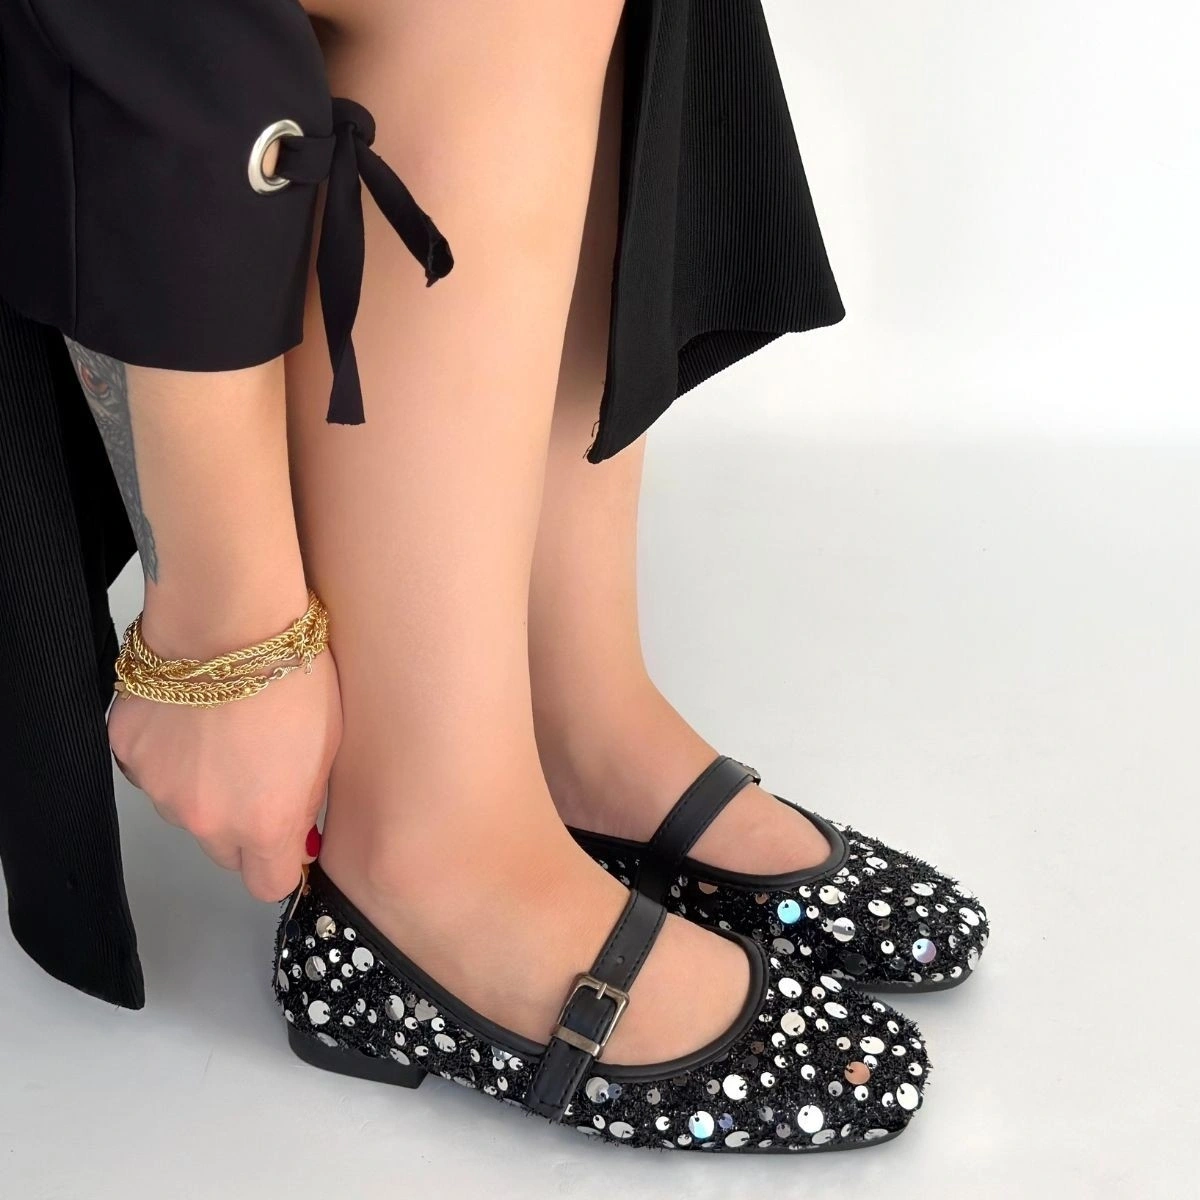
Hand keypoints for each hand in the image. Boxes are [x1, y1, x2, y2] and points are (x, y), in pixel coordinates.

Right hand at [108, 648, 341, 900]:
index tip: (288, 845)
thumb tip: (296, 837)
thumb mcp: (328, 748)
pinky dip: (169, 752)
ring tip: (224, 730)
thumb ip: (304, 804)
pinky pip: (151, 769)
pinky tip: (190, 713)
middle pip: (224, 851)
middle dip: (242, 827)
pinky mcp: (128, 751)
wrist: (230, 619)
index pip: (269, 884)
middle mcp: (207, 819)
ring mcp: (160, 788)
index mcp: (265, 823)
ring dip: (202, 786)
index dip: (280, 865)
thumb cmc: (294, 674)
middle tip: (258, 775)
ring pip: (184, 809)